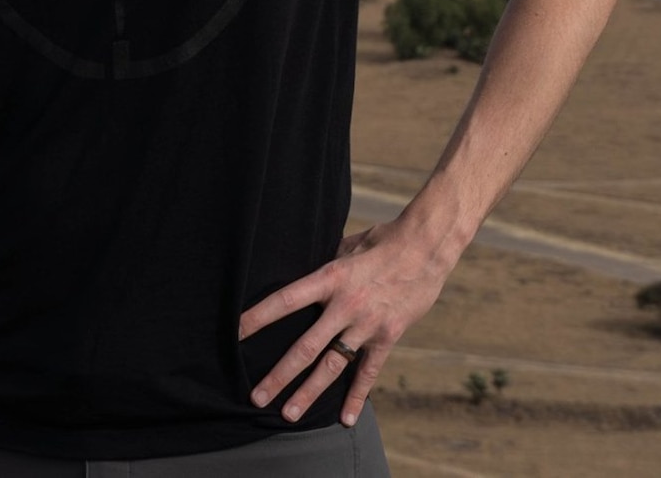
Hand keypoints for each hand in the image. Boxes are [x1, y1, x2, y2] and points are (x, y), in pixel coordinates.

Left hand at [236, 216, 459, 426]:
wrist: (426, 248)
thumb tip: (301, 276)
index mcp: (329, 278)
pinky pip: (369, 372)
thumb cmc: (380, 241)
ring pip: (332, 366)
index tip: (235, 333)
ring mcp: (367, 325)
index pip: (286, 300)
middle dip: (279, 374)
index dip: (259, 317)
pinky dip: (358, 397)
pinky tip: (346, 419)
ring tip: (288, 414)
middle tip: (256, 395)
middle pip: (306, 346)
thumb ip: (323, 268)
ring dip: (309, 392)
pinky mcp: (388, 337)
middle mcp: (345, 306)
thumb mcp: (344, 248)